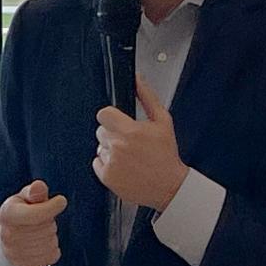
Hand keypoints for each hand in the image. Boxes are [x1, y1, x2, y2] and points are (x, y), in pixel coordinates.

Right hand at [0, 179, 67, 265]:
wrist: (8, 237)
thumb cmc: (21, 212)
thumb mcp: (25, 197)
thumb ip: (34, 192)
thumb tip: (39, 186)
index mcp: (8, 214)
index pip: (36, 214)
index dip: (52, 207)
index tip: (61, 201)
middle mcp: (8, 235)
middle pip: (46, 229)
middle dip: (50, 223)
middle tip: (43, 220)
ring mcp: (15, 253)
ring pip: (50, 244)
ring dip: (51, 237)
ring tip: (41, 232)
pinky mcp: (25, 265)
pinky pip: (50, 257)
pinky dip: (52, 250)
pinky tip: (43, 244)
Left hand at [92, 76, 188, 210]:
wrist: (169, 186)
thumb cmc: (166, 154)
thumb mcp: (163, 121)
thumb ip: (147, 97)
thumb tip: (137, 79)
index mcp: (130, 131)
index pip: (103, 114)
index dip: (111, 117)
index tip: (119, 123)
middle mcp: (118, 147)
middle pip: (101, 131)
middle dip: (113, 134)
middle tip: (130, 143)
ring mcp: (111, 162)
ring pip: (100, 147)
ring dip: (110, 150)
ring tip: (129, 157)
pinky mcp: (106, 176)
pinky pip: (97, 162)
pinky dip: (107, 164)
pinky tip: (124, 167)